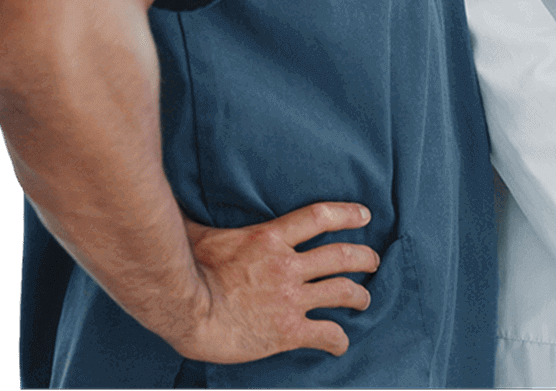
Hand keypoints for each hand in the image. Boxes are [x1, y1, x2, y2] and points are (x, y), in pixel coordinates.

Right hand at [169, 202, 379, 362]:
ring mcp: (291, 298)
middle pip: (341, 256)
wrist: (186, 312)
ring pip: (342, 291)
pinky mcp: (288, 330)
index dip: (347, 214)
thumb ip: (203, 222)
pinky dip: (338, 339)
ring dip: (359, 295)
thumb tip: (183, 212)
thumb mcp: (201, 236)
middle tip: (373, 261)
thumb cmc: (186, 272)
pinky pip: (326, 333)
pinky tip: (340, 344)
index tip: (365, 215)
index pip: (320, 217)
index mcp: (270, 238)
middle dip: (364, 258)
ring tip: (364, 299)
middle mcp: (289, 266)